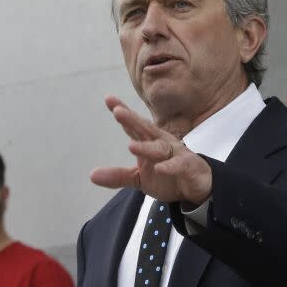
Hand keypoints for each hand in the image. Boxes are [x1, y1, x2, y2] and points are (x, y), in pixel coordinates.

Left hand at [90, 95, 212, 203]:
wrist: (195, 188)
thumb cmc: (166, 175)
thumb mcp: (139, 178)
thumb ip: (117, 176)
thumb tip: (91, 175)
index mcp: (149, 142)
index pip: (133, 126)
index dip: (122, 112)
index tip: (109, 99)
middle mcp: (162, 143)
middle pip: (145, 129)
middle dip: (132, 120)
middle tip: (118, 111)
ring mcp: (176, 153)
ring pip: (159, 148)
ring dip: (146, 147)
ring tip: (130, 146)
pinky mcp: (188, 166)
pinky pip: (179, 165)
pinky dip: (170, 166)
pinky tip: (160, 168)